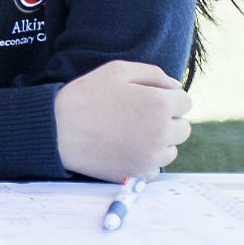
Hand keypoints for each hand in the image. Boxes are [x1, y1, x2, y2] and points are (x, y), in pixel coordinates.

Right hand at [54, 60, 192, 182]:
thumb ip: (154, 74)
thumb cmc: (86, 95)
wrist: (58, 129)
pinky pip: (156, 166)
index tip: (146, 99)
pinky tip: (123, 147)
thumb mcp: (117, 70)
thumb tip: (176, 88)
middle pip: (183, 127)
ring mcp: (152, 156)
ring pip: (172, 148)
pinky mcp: (140, 174)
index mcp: (159, 104)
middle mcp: (162, 132)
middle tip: (137, 115)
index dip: (166, 97)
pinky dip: (145, 158)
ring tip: (129, 131)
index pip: (185, 101)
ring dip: (158, 141)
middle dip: (166, 120)